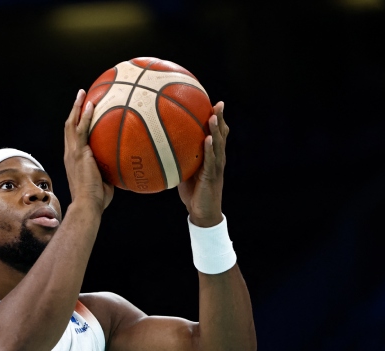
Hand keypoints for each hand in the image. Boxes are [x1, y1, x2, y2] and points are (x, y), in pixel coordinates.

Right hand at [63, 89, 113, 211]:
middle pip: (69, 126)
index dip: (77, 124)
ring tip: (83, 93)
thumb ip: (110, 171)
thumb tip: (124, 166)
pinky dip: (85, 116)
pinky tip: (93, 105)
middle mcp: (70, 154)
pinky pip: (81, 129)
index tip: (83, 114)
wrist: (87, 205)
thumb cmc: (97, 200)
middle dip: (75, 110)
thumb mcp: (104, 182)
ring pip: (71, 124)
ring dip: (77, 107)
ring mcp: (73, 152)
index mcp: (74, 160)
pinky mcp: (79, 153)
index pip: (74, 138)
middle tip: (81, 96)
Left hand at [178, 101, 227, 226]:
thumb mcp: (186, 172)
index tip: (215, 103)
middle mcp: (217, 160)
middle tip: (219, 103)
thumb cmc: (193, 193)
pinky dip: (210, 149)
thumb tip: (162, 148)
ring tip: (213, 116)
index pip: (217, 135)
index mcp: (213, 157)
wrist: (203, 213)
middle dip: (220, 119)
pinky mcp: (212, 177)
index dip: (218, 120)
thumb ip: (181, 159)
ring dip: (216, 130)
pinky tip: (208, 139)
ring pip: (219, 145)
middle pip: (221, 135)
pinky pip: (211, 161)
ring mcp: (216, 168)